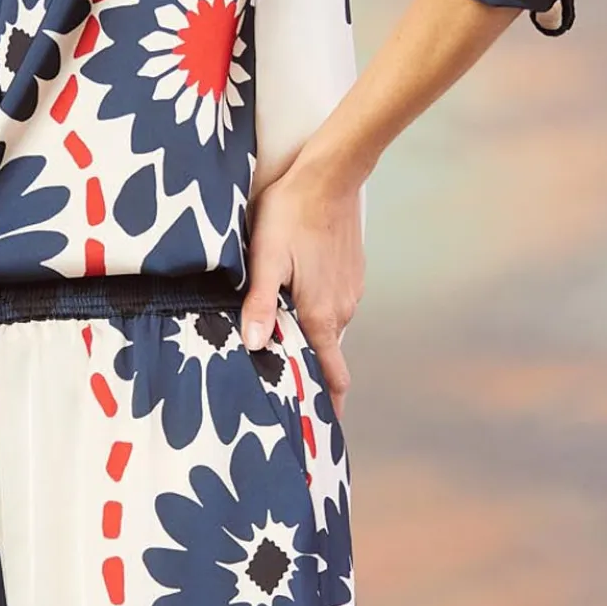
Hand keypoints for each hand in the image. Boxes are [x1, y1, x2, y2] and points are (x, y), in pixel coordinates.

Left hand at [237, 152, 364, 419]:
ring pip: (327, 328)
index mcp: (322, 317)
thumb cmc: (292, 213)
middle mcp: (342, 310)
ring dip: (309, 338)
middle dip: (307, 373)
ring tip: (280, 342)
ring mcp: (350, 292)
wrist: (331, 172)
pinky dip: (316, 312)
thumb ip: (260, 304)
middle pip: (325, 356)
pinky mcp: (350, 273)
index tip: (318, 432)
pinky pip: (331, 305)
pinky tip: (295, 299)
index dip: (326, 407)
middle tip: (282, 389)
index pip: (332, 377)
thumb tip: (256, 345)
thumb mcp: (265, 259)